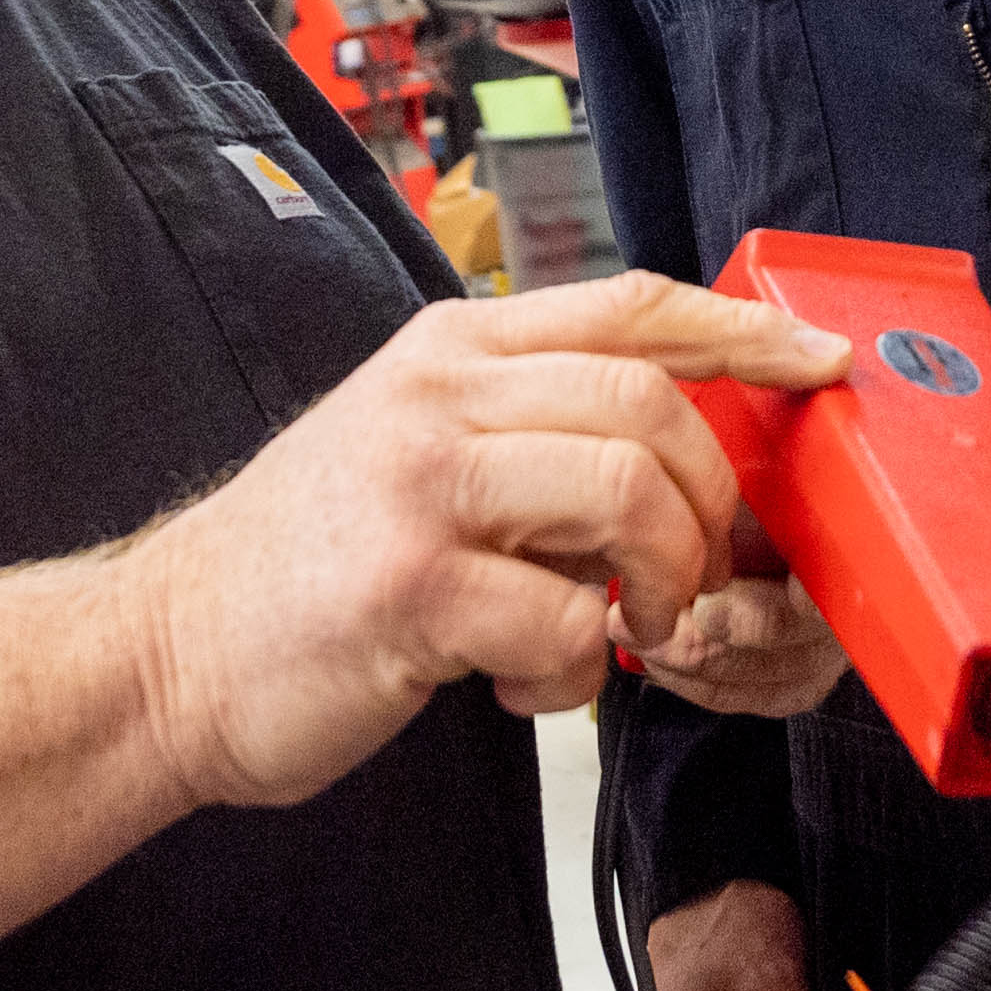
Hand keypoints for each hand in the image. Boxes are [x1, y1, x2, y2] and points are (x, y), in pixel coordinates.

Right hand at [127, 274, 850, 808]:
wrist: (167, 652)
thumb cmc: (310, 564)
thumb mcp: (415, 445)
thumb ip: (526, 424)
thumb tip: (675, 447)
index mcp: (453, 348)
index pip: (632, 304)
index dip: (746, 328)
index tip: (822, 363)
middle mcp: (439, 396)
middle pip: (651, 402)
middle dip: (707, 502)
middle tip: (686, 578)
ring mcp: (421, 485)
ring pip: (624, 493)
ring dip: (658, 580)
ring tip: (621, 629)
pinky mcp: (410, 587)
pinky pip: (563, 619)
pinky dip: (573, 672)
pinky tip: (522, 686)